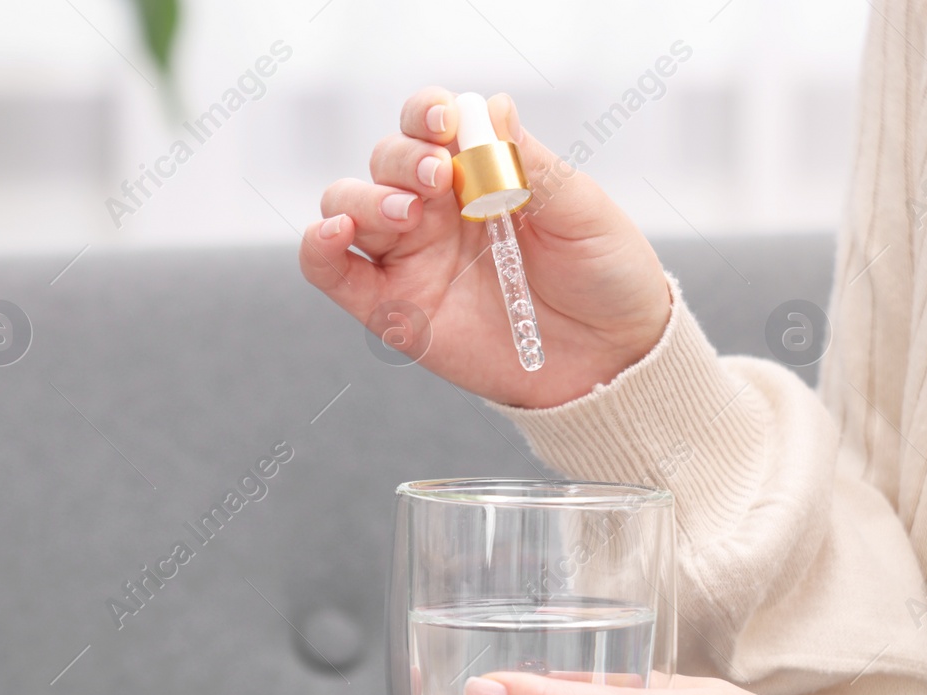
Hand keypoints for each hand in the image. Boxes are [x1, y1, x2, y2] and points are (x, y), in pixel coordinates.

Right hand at [299, 88, 670, 409]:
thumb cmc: (603, 275)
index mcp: (477, 174)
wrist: (609, 356)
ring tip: (407, 214)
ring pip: (347, 205)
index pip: (429, 125)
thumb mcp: (581, 211)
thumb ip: (530, 163)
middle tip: (434, 178)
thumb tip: (489, 106)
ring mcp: (408, 257)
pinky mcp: (391, 308)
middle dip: (399, 159)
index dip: (424, 112)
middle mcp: (434, 210)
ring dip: (363, 198)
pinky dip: (317, 247)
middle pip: (383, 161)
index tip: (442, 121)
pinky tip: (333, 234)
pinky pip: (333, 272)